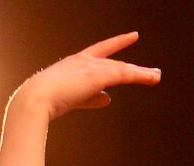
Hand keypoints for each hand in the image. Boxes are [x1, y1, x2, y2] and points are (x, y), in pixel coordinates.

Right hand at [13, 33, 160, 121]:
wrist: (36, 98)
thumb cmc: (45, 101)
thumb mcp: (72, 98)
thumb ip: (92, 98)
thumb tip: (108, 99)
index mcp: (76, 62)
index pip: (101, 50)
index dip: (117, 43)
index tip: (131, 37)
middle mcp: (86, 60)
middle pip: (116, 64)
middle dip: (134, 69)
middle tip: (152, 72)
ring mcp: (92, 66)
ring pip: (123, 70)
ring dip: (142, 74)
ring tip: (157, 77)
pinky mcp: (98, 75)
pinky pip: (125, 75)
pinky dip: (140, 76)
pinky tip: (153, 78)